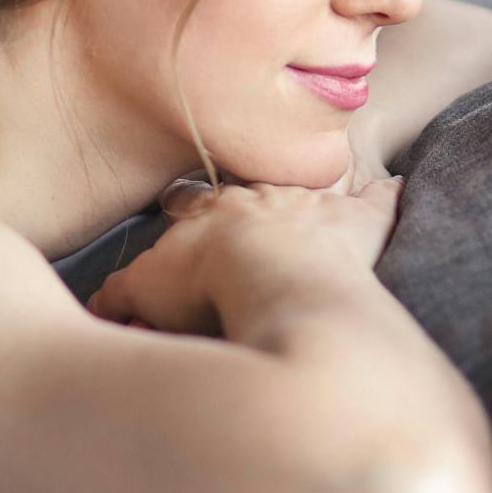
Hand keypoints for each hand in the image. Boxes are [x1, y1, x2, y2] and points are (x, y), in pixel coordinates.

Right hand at [85, 174, 402, 339]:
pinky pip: (377, 199)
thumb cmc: (207, 284)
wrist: (275, 275)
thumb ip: (119, 295)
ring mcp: (313, 207)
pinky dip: (384, 195)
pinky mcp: (359, 222)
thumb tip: (97, 306)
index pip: (187, 202)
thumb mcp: (145, 291)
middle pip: (250, 192)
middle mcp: (261, 197)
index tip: (176, 208)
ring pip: (312, 188)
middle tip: (243, 217)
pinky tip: (394, 186)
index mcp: (207, 211)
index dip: (180, 209)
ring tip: (312, 198)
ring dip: (311, 196)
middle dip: (246, 201)